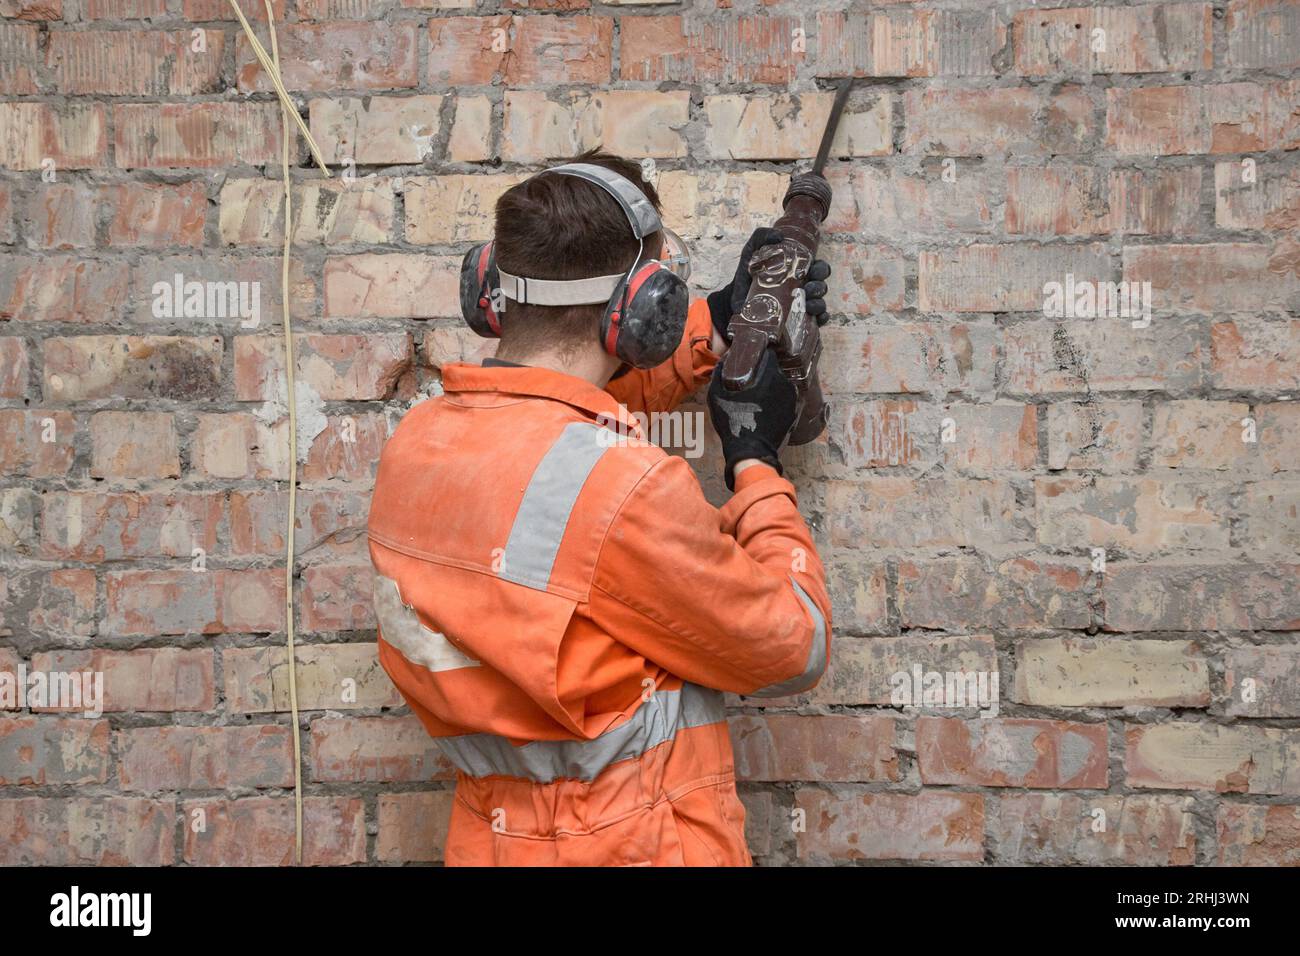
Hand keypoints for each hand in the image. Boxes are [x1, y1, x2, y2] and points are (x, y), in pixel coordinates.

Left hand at [705, 227, 833, 342]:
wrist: (734, 299)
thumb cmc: (747, 274)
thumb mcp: (752, 251)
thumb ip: (762, 236)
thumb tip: (779, 236)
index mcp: (798, 271)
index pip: (819, 269)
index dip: (821, 269)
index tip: (812, 269)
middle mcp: (802, 288)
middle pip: (821, 286)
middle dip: (820, 285)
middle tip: (808, 287)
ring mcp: (801, 306)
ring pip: (820, 304)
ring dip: (818, 302)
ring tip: (807, 302)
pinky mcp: (796, 322)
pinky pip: (816, 322)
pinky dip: (820, 318)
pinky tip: (813, 317)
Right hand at [707, 346, 796, 490]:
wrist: (751, 451)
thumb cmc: (734, 422)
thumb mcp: (717, 396)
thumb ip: (720, 373)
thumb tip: (724, 359)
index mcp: (769, 375)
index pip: (769, 354)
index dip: (759, 354)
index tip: (751, 358)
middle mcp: (785, 383)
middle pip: (774, 369)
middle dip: (764, 372)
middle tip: (750, 379)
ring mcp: (792, 399)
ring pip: (780, 384)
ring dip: (771, 386)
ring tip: (757, 395)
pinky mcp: (793, 412)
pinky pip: (784, 399)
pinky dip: (776, 400)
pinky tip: (764, 408)